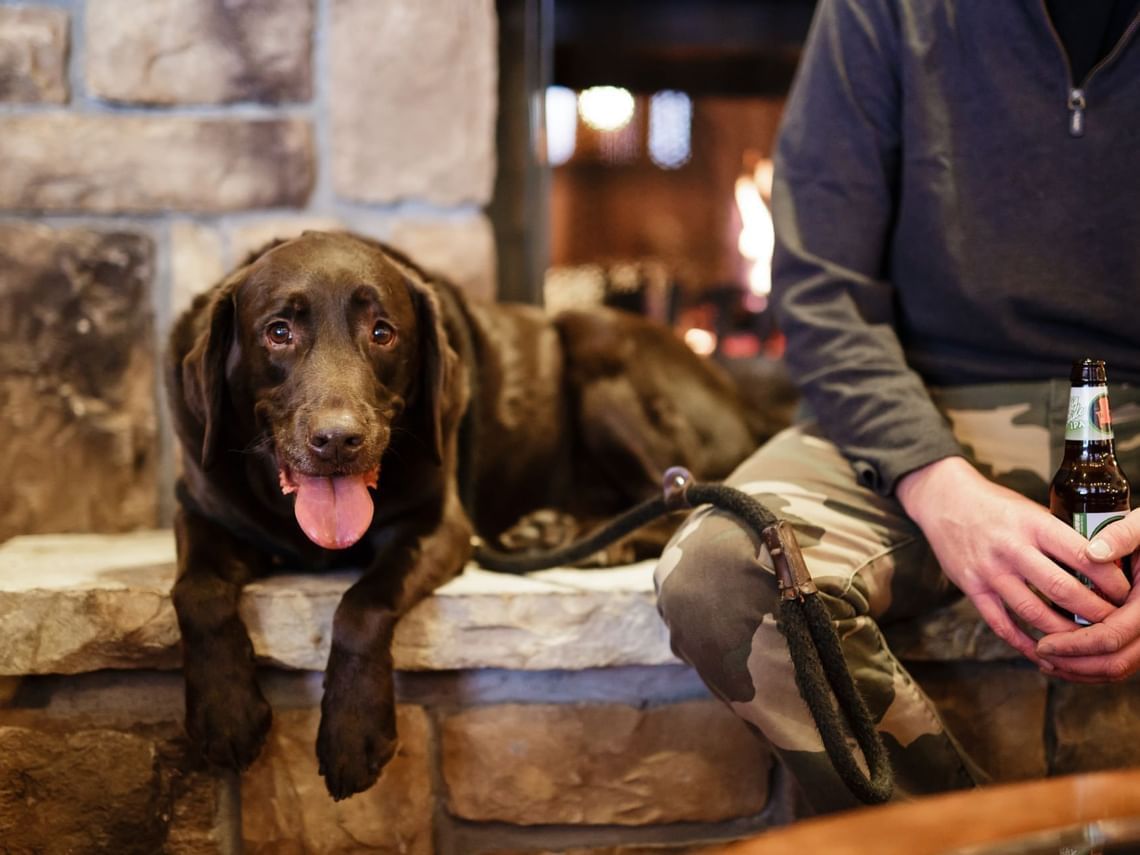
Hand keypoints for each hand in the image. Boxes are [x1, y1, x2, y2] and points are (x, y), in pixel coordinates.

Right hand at [896, 457, 1128, 668]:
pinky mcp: (971, 587)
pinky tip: (1043, 654)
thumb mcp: (1030, 509)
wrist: (944, 499)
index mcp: (1032, 524)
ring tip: (1086, 642)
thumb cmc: (994, 505)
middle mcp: (1011, 548)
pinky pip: (1001, 624)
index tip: (1125, 592)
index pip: (1081, 554)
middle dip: (1094, 611)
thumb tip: (1099, 564)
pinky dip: (1024, 643)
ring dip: (1064, 632)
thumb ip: (1057, 537)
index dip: (1109, 578)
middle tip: (1114, 623)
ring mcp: (989, 571)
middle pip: (1061, 588)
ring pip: (1033, 612)